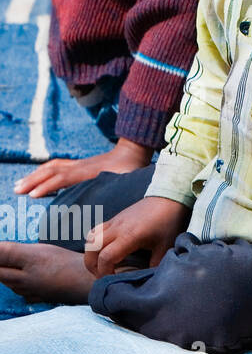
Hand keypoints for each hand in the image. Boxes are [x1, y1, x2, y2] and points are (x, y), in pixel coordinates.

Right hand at [15, 138, 152, 197]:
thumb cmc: (131, 169)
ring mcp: (78, 164)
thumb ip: (120, 190)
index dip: (49, 186)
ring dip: (34, 175)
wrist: (132, 151)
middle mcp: (80, 166)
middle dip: (33, 181)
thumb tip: (113, 201)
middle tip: (17, 191)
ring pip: (51, 167)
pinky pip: (56, 166)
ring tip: (18, 186)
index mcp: (90, 171)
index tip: (33, 195)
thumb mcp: (128, 180)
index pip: (65, 178)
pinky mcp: (78, 164)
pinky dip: (42, 171)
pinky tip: (34, 178)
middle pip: (52, 171)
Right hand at [84, 195, 188, 276]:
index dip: (104, 272)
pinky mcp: (114, 218)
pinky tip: (105, 250)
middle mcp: (117, 228)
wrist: (169, 197)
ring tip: (102, 265)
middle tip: (103, 276)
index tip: (112, 280)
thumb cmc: (169, 222)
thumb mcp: (166, 246)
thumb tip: (146, 280)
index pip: (106, 257)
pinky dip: (94, 243)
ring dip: (91, 254)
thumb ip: (155, 264)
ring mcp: (114, 221)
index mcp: (129, 236)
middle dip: (92, 266)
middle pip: (91, 249)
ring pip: (90, 239)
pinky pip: (95, 231)